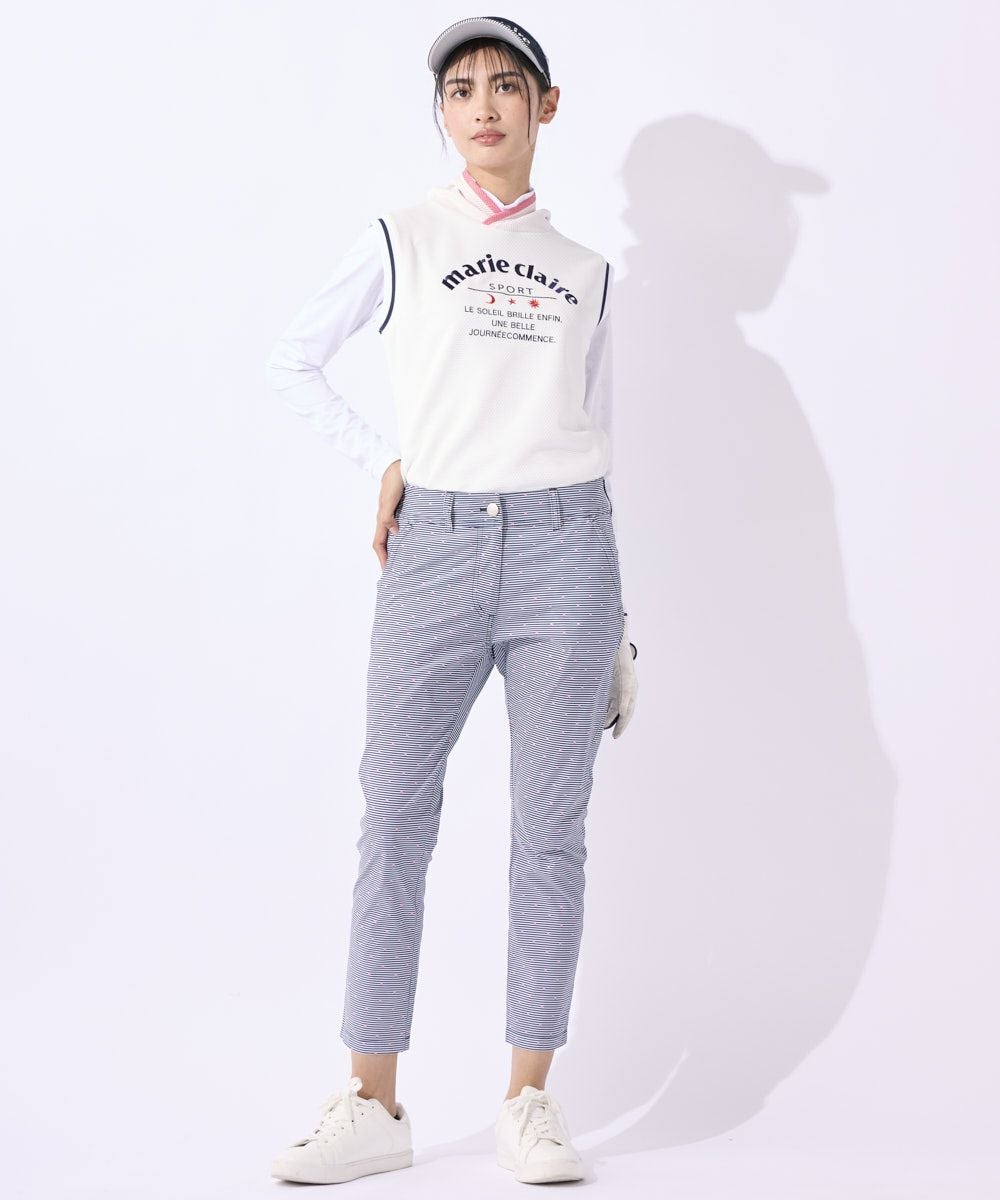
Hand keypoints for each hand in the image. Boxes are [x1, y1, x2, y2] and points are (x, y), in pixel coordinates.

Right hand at [374, 459, 403, 569]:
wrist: (398, 465)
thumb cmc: (394, 481)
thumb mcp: (390, 498)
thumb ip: (389, 515)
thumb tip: (395, 533)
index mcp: (382, 518)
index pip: (379, 543)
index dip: (382, 558)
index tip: (387, 571)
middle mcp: (386, 519)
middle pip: (384, 543)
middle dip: (388, 558)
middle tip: (396, 571)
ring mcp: (393, 515)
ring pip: (392, 537)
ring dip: (395, 549)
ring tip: (404, 561)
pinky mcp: (401, 510)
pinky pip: (399, 528)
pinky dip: (403, 538)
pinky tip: (412, 541)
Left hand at [604, 611, 637, 737]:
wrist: (616, 639)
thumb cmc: (612, 641)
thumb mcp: (612, 640)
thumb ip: (614, 634)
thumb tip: (619, 620)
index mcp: (627, 673)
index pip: (628, 690)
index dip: (624, 702)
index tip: (620, 713)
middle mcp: (629, 683)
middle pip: (628, 706)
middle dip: (622, 722)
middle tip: (616, 736)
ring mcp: (623, 688)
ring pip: (622, 710)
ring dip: (614, 722)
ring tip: (607, 735)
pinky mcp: (615, 690)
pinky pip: (613, 706)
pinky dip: (608, 716)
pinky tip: (600, 724)